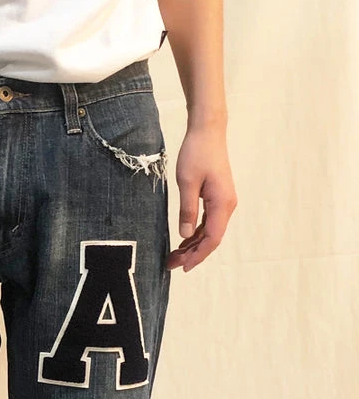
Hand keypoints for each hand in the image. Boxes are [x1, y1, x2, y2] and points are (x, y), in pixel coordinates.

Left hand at [166, 122, 237, 271]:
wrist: (207, 131)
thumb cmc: (197, 153)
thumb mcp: (187, 183)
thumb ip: (187, 210)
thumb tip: (185, 235)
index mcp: (222, 204)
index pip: (212, 239)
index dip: (198, 255)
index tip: (184, 267)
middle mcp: (226, 206)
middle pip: (211, 238)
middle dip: (193, 254)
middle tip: (172, 264)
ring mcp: (223, 202)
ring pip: (209, 231)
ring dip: (193, 245)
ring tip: (174, 256)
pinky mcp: (217, 197)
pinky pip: (208, 221)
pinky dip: (196, 233)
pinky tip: (183, 240)